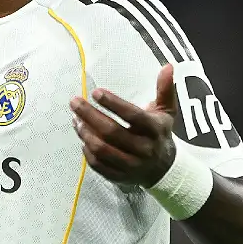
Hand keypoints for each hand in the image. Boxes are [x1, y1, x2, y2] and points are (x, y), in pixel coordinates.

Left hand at [69, 63, 177, 187]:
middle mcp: (144, 148)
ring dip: (85, 133)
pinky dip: (87, 152)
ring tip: (75, 120)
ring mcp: (131, 165)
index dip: (113, 103)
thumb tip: (168, 66)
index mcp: (154, 129)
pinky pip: (98, 165)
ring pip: (102, 150)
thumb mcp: (166, 111)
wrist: (165, 169)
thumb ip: (165, 89)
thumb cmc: (160, 134)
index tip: (96, 93)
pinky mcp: (120, 177)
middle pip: (112, 132)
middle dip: (89, 116)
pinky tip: (83, 138)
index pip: (132, 115)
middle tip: (74, 102)